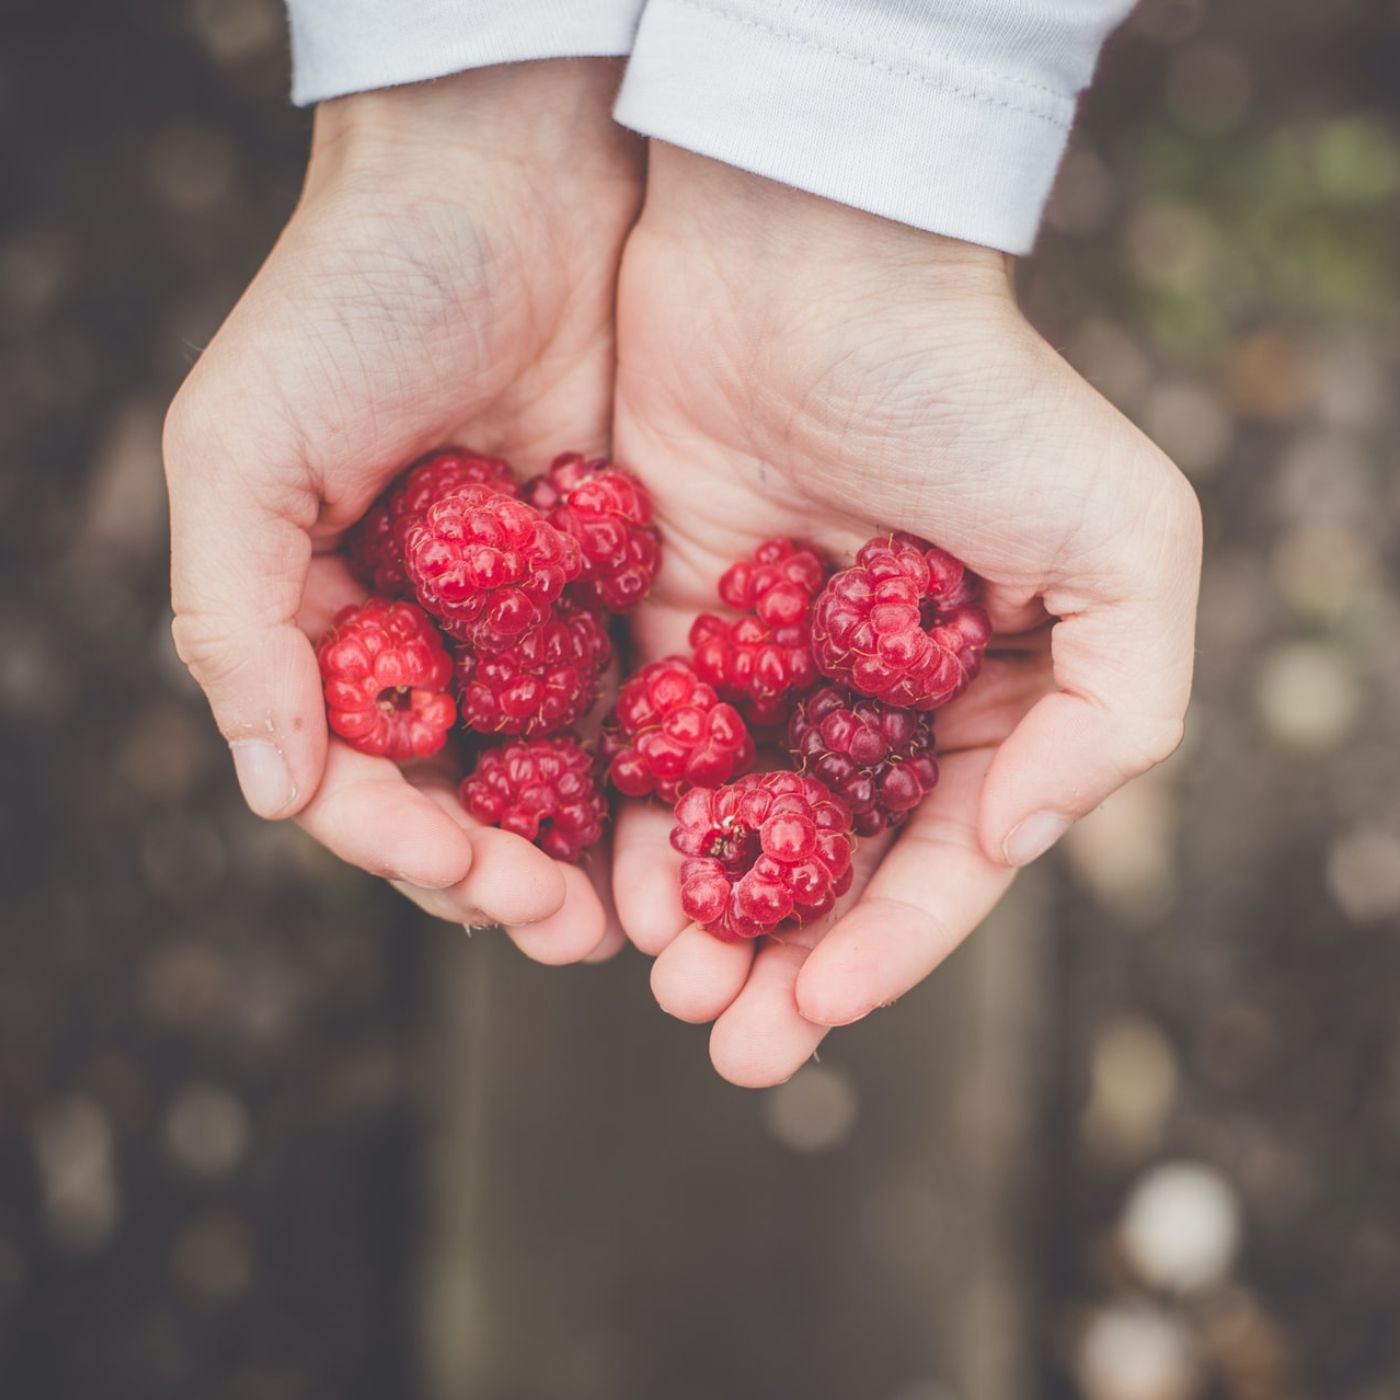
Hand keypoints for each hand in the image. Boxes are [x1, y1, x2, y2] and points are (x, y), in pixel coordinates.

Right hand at [164, 62, 641, 960]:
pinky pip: (644, 690)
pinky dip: (665, 762)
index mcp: (331, 619)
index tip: (471, 882)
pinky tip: (704, 813)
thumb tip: (271, 790)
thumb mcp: (242, 448)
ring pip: (560, 764)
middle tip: (573, 934)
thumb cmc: (353, 299)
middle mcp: (434, 633)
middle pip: (467, 791)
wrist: (511, 177)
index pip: (359, 770)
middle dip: (511, 874)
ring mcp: (533, 614)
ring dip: (594, 848)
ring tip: (643, 918)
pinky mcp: (626, 577)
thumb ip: (236, 622)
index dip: (405, 842)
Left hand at [609, 148, 1201, 1084]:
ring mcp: (762, 665)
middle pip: (824, 865)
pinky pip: (641, 752)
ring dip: (700, 920)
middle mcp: (868, 694)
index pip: (937, 854)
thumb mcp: (1122, 542)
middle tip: (732, 1043)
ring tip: (670, 986)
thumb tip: (1016, 839)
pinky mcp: (660, 626)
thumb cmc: (971, 392)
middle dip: (782, 963)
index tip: (825, 1010)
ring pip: (727, 829)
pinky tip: (612, 890)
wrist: (802, 262)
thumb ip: (1118, 708)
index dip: (889, 945)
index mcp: (979, 692)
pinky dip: (630, 828)